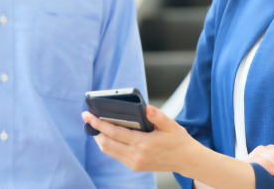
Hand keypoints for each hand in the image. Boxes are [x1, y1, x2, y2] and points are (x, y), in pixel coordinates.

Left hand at [81, 106, 195, 172]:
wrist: (186, 160)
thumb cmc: (178, 140)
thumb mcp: (171, 125)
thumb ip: (158, 116)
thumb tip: (147, 108)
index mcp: (143, 143)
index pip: (115, 132)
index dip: (99, 124)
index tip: (88, 115)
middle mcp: (136, 155)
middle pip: (107, 143)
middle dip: (95, 131)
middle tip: (87, 118)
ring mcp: (134, 163)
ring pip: (109, 151)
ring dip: (99, 139)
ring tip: (95, 126)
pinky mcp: (135, 166)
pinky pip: (116, 155)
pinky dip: (108, 145)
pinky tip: (107, 136)